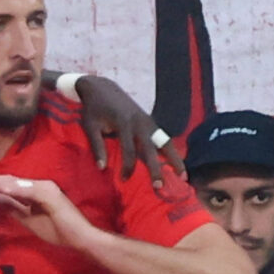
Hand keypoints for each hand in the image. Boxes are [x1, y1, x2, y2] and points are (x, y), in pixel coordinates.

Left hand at [0, 174, 100, 251]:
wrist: (80, 238)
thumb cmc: (59, 230)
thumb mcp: (29, 219)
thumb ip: (14, 208)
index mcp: (37, 190)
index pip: (12, 185)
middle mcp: (41, 185)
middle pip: (12, 181)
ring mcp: (46, 188)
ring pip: (16, 184)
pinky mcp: (49, 195)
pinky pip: (26, 192)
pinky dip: (12, 190)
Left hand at [70, 73, 181, 189]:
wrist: (102, 87)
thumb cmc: (94, 109)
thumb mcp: (90, 126)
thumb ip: (97, 146)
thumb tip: (102, 168)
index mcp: (123, 122)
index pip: (129, 150)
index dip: (127, 167)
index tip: (123, 180)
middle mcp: (139, 122)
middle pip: (151, 148)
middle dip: (156, 168)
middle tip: (160, 187)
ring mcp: (148, 121)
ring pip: (165, 142)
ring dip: (175, 159)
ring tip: (183, 177)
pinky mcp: (151, 121)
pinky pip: (164, 138)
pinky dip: (172, 151)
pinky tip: (178, 164)